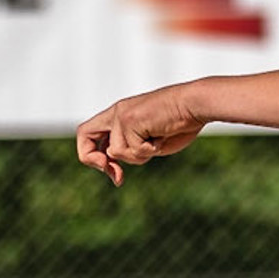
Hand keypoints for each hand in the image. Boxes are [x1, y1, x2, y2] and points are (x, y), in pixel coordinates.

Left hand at [75, 84, 208, 183]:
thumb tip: (110, 165)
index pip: (90, 134)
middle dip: (93, 160)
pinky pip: (133, 149)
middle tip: (113, 172)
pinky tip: (161, 135)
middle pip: (84, 135)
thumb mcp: (149, 142)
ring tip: (157, 139)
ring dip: (140, 155)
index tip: (110, 169)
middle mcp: (116, 113)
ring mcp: (121, 116)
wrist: (194, 105)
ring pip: (117, 151)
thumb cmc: (179, 124)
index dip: (93, 155)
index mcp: (119, 116)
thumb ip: (130, 151)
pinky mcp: (130, 120)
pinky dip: (150, 150)